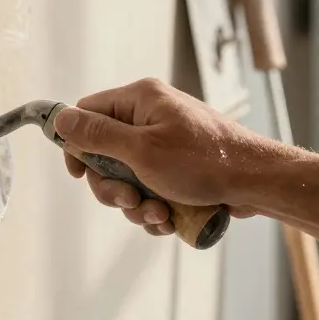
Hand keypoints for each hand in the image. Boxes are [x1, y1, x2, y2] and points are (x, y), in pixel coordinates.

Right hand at [54, 77, 280, 235]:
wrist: (258, 182)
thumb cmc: (204, 161)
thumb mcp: (141, 151)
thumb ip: (97, 135)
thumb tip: (60, 119)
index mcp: (140, 99)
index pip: (87, 113)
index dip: (78, 145)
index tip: (81, 175)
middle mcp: (151, 116)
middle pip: (105, 153)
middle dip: (114, 187)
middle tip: (130, 202)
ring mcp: (167, 142)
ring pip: (129, 178)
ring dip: (138, 204)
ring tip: (160, 214)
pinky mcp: (180, 167)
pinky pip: (152, 188)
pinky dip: (157, 208)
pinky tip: (171, 219)